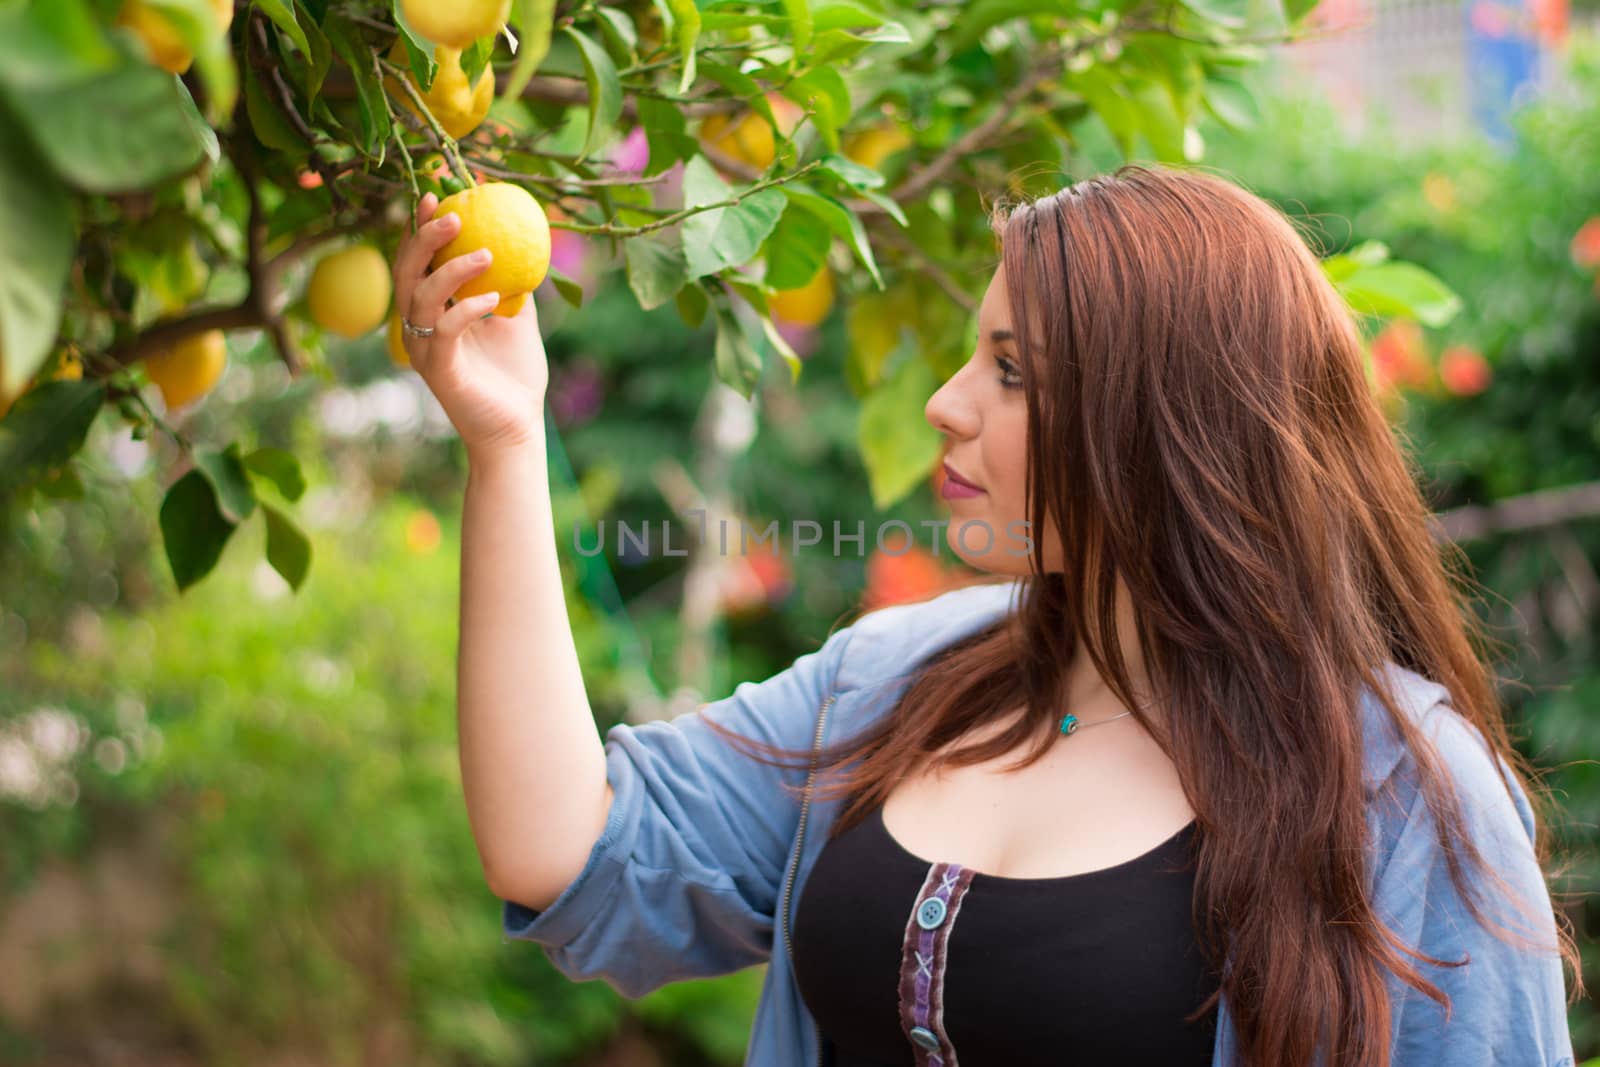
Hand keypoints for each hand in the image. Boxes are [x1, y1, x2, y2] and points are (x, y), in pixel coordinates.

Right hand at [393, 191, 549, 456]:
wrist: (517, 429)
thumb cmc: (515, 378)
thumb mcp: (518, 322)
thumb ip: (514, 286)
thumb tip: (527, 246)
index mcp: (434, 312)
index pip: (419, 262)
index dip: (422, 228)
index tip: (439, 194)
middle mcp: (421, 327)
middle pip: (407, 272)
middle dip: (424, 238)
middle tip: (453, 214)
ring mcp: (426, 349)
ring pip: (420, 297)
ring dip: (450, 270)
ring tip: (485, 254)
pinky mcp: (440, 370)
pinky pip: (444, 330)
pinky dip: (466, 309)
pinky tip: (493, 299)